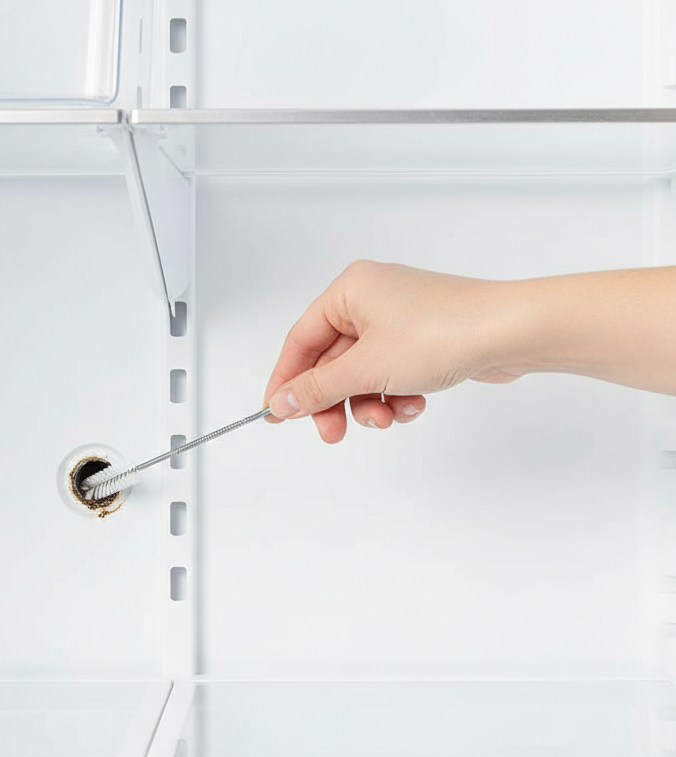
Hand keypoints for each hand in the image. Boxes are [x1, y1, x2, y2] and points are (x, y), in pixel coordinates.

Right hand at [263, 260, 522, 442]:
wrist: (511, 333)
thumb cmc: (443, 332)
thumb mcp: (365, 368)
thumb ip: (317, 389)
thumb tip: (281, 402)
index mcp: (349, 291)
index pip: (300, 341)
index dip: (286, 381)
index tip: (277, 414)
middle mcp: (371, 300)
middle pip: (331, 363)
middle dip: (335, 401)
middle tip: (332, 432)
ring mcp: (399, 321)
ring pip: (362, 375)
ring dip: (369, 404)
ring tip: (386, 417)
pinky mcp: (423, 340)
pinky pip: (391, 375)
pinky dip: (396, 396)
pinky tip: (414, 403)